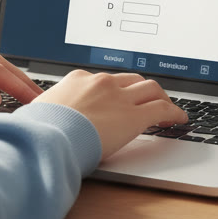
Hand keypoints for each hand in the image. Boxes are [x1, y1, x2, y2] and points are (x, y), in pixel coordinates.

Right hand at [32, 70, 186, 159]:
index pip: (105, 80)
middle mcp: (102, 83)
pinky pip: (162, 109)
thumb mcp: (39, 114)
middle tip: (150, 98)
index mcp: (79, 79)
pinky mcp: (134, 116)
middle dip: (143, 88)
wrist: (46, 138)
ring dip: (162, 97)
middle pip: (132, 79)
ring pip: (151, 88)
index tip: (120, 98)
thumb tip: (41, 121)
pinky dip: (174, 112)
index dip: (117, 90)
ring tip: (168, 107)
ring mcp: (119, 97)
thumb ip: (49, 112)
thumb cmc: (38, 131)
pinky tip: (179, 119)